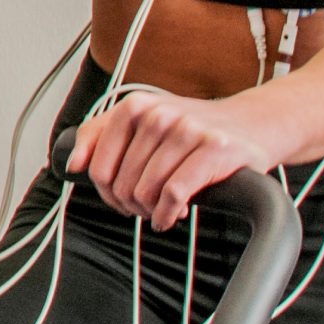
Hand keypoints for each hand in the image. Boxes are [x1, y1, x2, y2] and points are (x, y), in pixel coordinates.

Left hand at [67, 89, 277, 231]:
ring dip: (151, 212)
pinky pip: (174, 195)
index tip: (119, 198)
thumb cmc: (192, 131)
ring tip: (161, 209)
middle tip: (146, 206)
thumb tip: (71, 164)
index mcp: (135, 107)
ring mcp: (188, 130)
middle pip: (121, 184)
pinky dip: (169, 214)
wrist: (252, 124)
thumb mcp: (143, 123)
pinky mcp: (214, 150)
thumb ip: (99, 137)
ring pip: (146, 191)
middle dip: (131, 204)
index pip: (97, 167)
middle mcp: (159, 115)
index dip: (106, 192)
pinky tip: (174, 216)